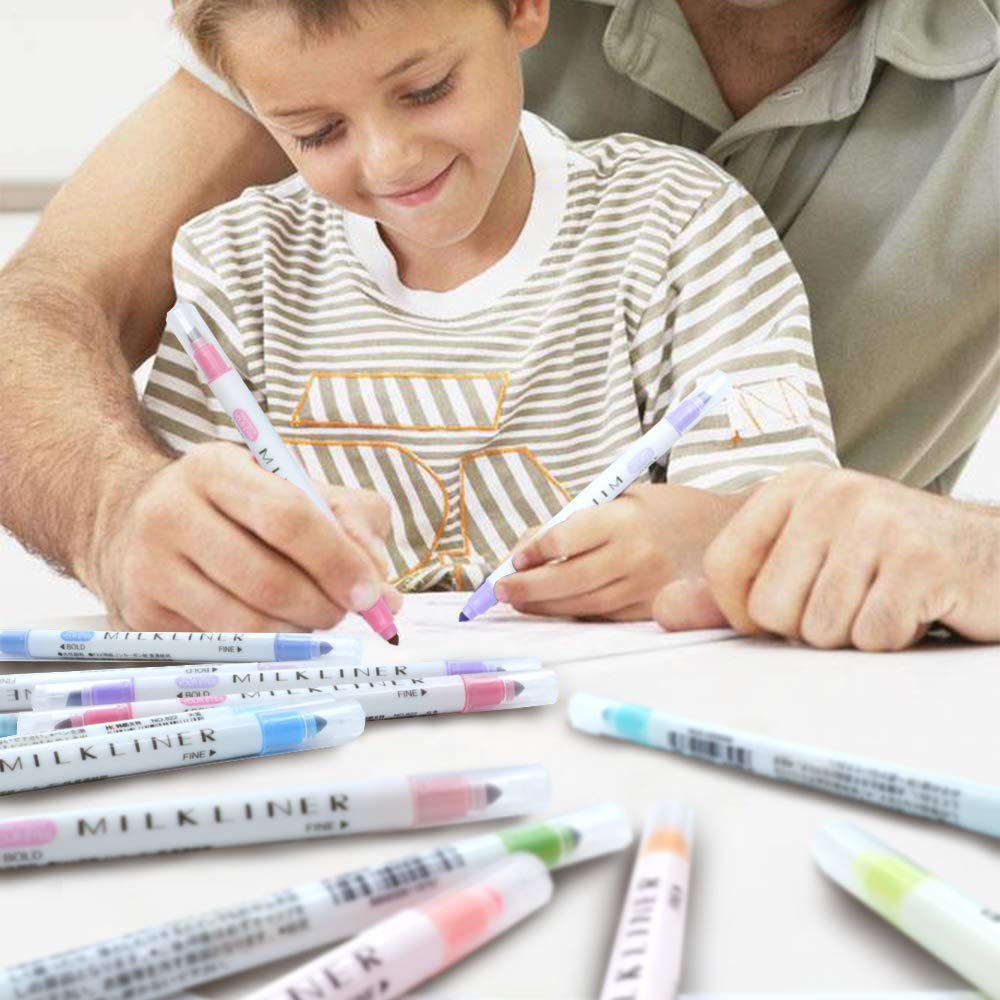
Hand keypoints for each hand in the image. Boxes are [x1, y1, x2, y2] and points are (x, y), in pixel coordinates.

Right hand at [82, 442, 400, 629]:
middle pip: (267, 579)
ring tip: (315, 618)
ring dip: (298, 632)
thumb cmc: (240, 506)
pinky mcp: (143, 614)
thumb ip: (352, 517)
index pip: (288, 518)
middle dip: (322, 606)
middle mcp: (170, 513)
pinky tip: (277, 628)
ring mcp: (149, 568)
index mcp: (214, 468)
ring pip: (245, 622)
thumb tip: (380, 581)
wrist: (138, 520)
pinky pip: (221, 645)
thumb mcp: (295, 486)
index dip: (337, 560)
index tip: (371, 591)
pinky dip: (265, 646)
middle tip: (345, 611)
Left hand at [492, 483, 747, 620]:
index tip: (515, 558)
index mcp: (627, 517)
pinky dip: (573, 613)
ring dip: (543, 605)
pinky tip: (551, 609)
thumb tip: (526, 549)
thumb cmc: (667, 509)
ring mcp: (645, 586)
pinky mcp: (650, 609)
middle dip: (527, 587)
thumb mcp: (624, 496)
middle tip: (499, 589)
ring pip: (582, 602)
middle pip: (568, 577)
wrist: (729, 531)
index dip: (535, 550)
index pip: (567, 536)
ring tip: (516, 601)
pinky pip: (603, 615)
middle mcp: (636, 554)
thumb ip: (577, 519)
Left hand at [654, 465, 999, 649]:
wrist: (985, 553)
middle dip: (805, 626)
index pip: (723, 566)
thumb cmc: (884, 559)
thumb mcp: (803, 557)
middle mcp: (830, 495)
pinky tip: (911, 608)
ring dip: (850, 633)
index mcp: (792, 489)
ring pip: (820, 628)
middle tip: (847, 599)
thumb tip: (663, 608)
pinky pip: (871, 637)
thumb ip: (731, 586)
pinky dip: (889, 639)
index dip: (744, 609)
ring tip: (879, 600)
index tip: (779, 608)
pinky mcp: (922, 562)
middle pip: (770, 607)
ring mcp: (878, 524)